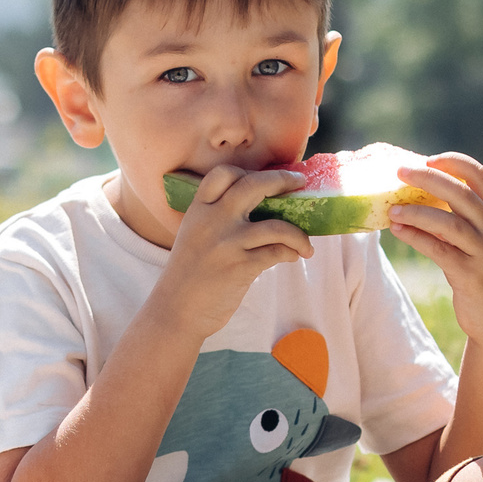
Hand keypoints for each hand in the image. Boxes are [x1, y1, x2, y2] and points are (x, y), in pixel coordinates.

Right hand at [156, 163, 314, 339]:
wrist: (176, 310)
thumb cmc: (189, 274)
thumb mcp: (193, 236)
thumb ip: (216, 218)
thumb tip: (262, 206)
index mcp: (198, 210)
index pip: (224, 174)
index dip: (249, 171)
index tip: (266, 178)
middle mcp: (212, 221)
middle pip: (254, 185)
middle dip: (283, 180)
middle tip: (299, 183)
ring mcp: (228, 243)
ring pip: (277, 226)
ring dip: (299, 235)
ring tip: (306, 245)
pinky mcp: (241, 267)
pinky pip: (278, 252)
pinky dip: (291, 253)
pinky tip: (293, 257)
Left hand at [386, 153, 482, 345]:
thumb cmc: (480, 271)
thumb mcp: (478, 239)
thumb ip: (459, 217)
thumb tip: (417, 193)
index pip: (480, 176)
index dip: (455, 163)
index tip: (429, 159)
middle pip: (462, 194)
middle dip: (429, 179)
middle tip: (400, 172)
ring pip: (449, 222)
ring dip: (416, 212)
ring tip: (392, 209)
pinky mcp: (471, 275)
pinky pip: (438, 250)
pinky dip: (416, 237)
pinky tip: (398, 230)